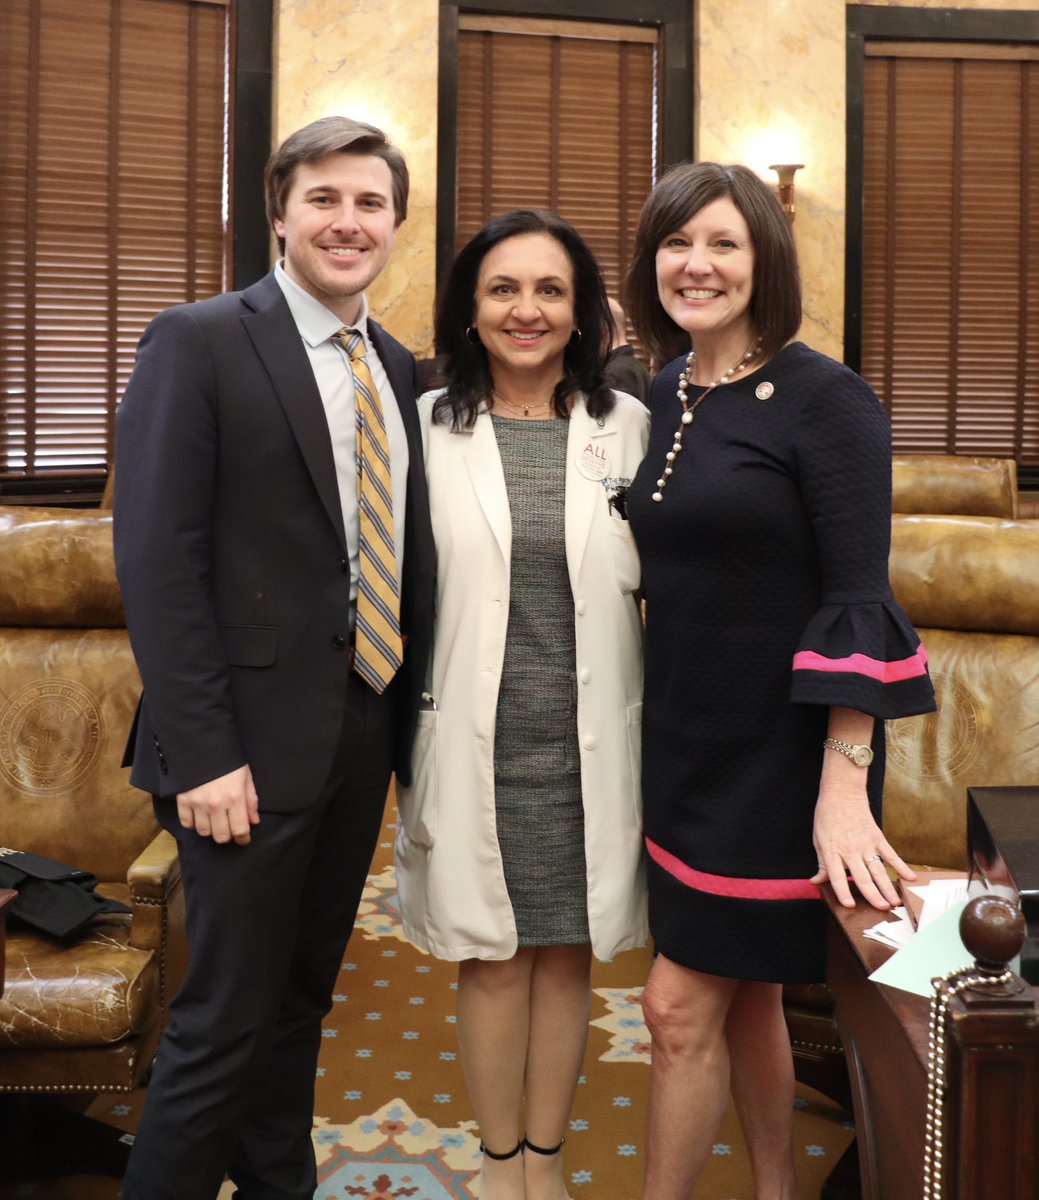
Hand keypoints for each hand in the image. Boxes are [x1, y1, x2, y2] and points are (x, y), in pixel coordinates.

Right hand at [176, 764, 259, 844]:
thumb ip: (251, 801)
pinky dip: (193, 824)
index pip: (240, 830)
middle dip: (228, 836)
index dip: (243, 838)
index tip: (244, 839)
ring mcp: (198, 804)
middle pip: (221, 836)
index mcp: (235, 798)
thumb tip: (254, 822)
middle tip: (230, 830)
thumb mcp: (246, 777)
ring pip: (204, 832)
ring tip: (215, 822)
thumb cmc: (228, 760)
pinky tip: (199, 817)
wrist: (202, 745)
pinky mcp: (183, 800)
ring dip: (211, 831)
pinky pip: (187, 823)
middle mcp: (216, 804)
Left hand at [810, 775, 914, 909]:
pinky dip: (901, 867)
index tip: (849, 905)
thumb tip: (816, 882)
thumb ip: (822, 863)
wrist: (842, 793)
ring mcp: (866, 843)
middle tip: (882, 910)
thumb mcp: (818, 839)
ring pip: (878, 870)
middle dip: (873, 895)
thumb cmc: (827, 817)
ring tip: (895, 902)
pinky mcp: (878, 837)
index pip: (837, 876)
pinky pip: (891, 855)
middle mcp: (850, 849)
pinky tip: (911, 878)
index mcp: (832, 850)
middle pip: (863, 877)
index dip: (843, 891)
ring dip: (888, 887)